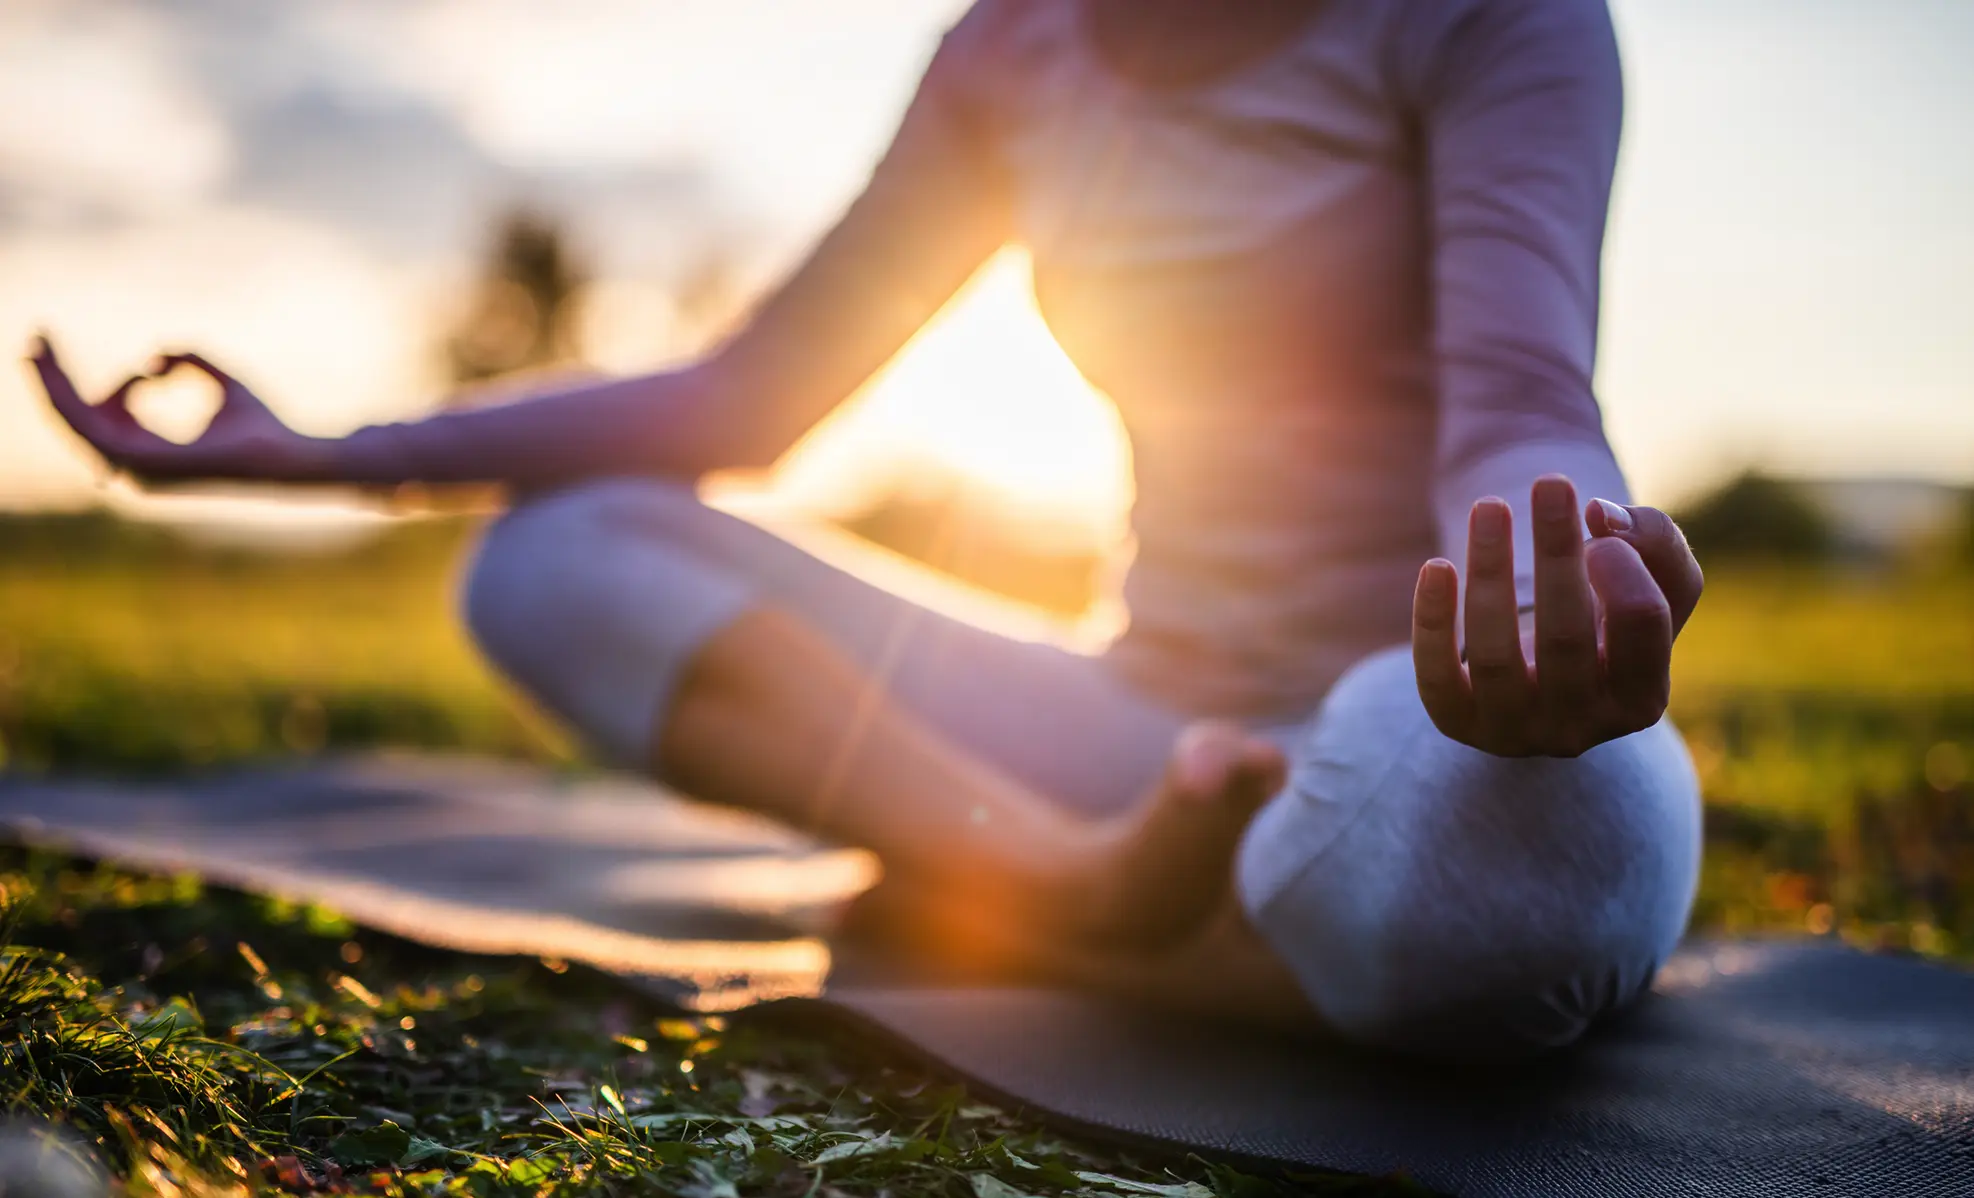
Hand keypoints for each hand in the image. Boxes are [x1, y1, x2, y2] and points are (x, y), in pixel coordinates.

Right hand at [28, 335, 334, 482]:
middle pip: (77, 420)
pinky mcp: (139, 462)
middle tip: (34, 340)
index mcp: (149, 453)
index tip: (62, 344)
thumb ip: (187, 360)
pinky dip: (65, 396)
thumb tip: (153, 355)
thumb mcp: (221, 379)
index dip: (84, 381)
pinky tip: (52, 365)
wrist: (286, 453)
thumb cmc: (261, 424)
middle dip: (50, 381)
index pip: (102, 415)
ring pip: (75, 422)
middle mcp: (136, 466)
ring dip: (52, 383)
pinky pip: (88, 427)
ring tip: (38, 347)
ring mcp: (135, 469)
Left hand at [1412, 475, 1703, 756]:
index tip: (1599, 525)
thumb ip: (1654, 540)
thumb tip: (1599, 514)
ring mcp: (1515, 732)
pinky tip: (1437, 566)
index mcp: (1641, 699)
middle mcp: (1580, 728)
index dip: (1623, 565)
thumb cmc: (1607, 623)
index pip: (1642, 623)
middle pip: (1566, 636)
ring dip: (1489, 572)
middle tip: (1550, 483)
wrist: (1546, 681)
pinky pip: (1437, 677)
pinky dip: (1432, 621)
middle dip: (1556, 554)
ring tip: (1489, 507)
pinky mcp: (1458, 723)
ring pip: (1495, 654)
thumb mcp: (1653, 583)